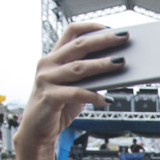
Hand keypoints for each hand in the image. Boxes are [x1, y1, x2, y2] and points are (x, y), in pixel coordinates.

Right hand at [15, 24, 127, 156]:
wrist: (36, 131)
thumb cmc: (58, 107)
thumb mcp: (75, 87)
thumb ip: (89, 76)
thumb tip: (115, 66)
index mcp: (54, 57)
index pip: (71, 32)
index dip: (91, 27)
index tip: (111, 28)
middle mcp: (48, 64)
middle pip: (78, 45)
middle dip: (103, 40)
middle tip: (123, 38)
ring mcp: (46, 79)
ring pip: (78, 68)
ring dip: (102, 64)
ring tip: (120, 62)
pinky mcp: (48, 97)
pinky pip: (75, 93)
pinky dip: (93, 96)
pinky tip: (107, 100)